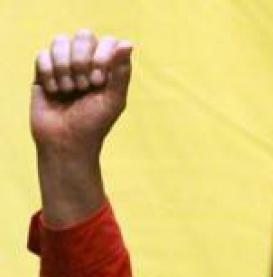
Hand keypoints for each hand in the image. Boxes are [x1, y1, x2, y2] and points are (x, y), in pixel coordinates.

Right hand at [31, 30, 132, 156]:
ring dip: (64, 69)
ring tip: (68, 91)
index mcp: (107, 68)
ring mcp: (64, 64)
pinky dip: (49, 75)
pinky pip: (43, 55)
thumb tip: (128, 43)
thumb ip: (122, 73)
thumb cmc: (93, 125)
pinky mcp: (44, 71)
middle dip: (82, 62)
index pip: (107, 41)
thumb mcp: (113, 101)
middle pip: (83, 35)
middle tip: (83, 87)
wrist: (66, 143)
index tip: (98, 81)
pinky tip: (54, 92)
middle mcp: (86, 61)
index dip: (102, 56)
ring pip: (60, 41)